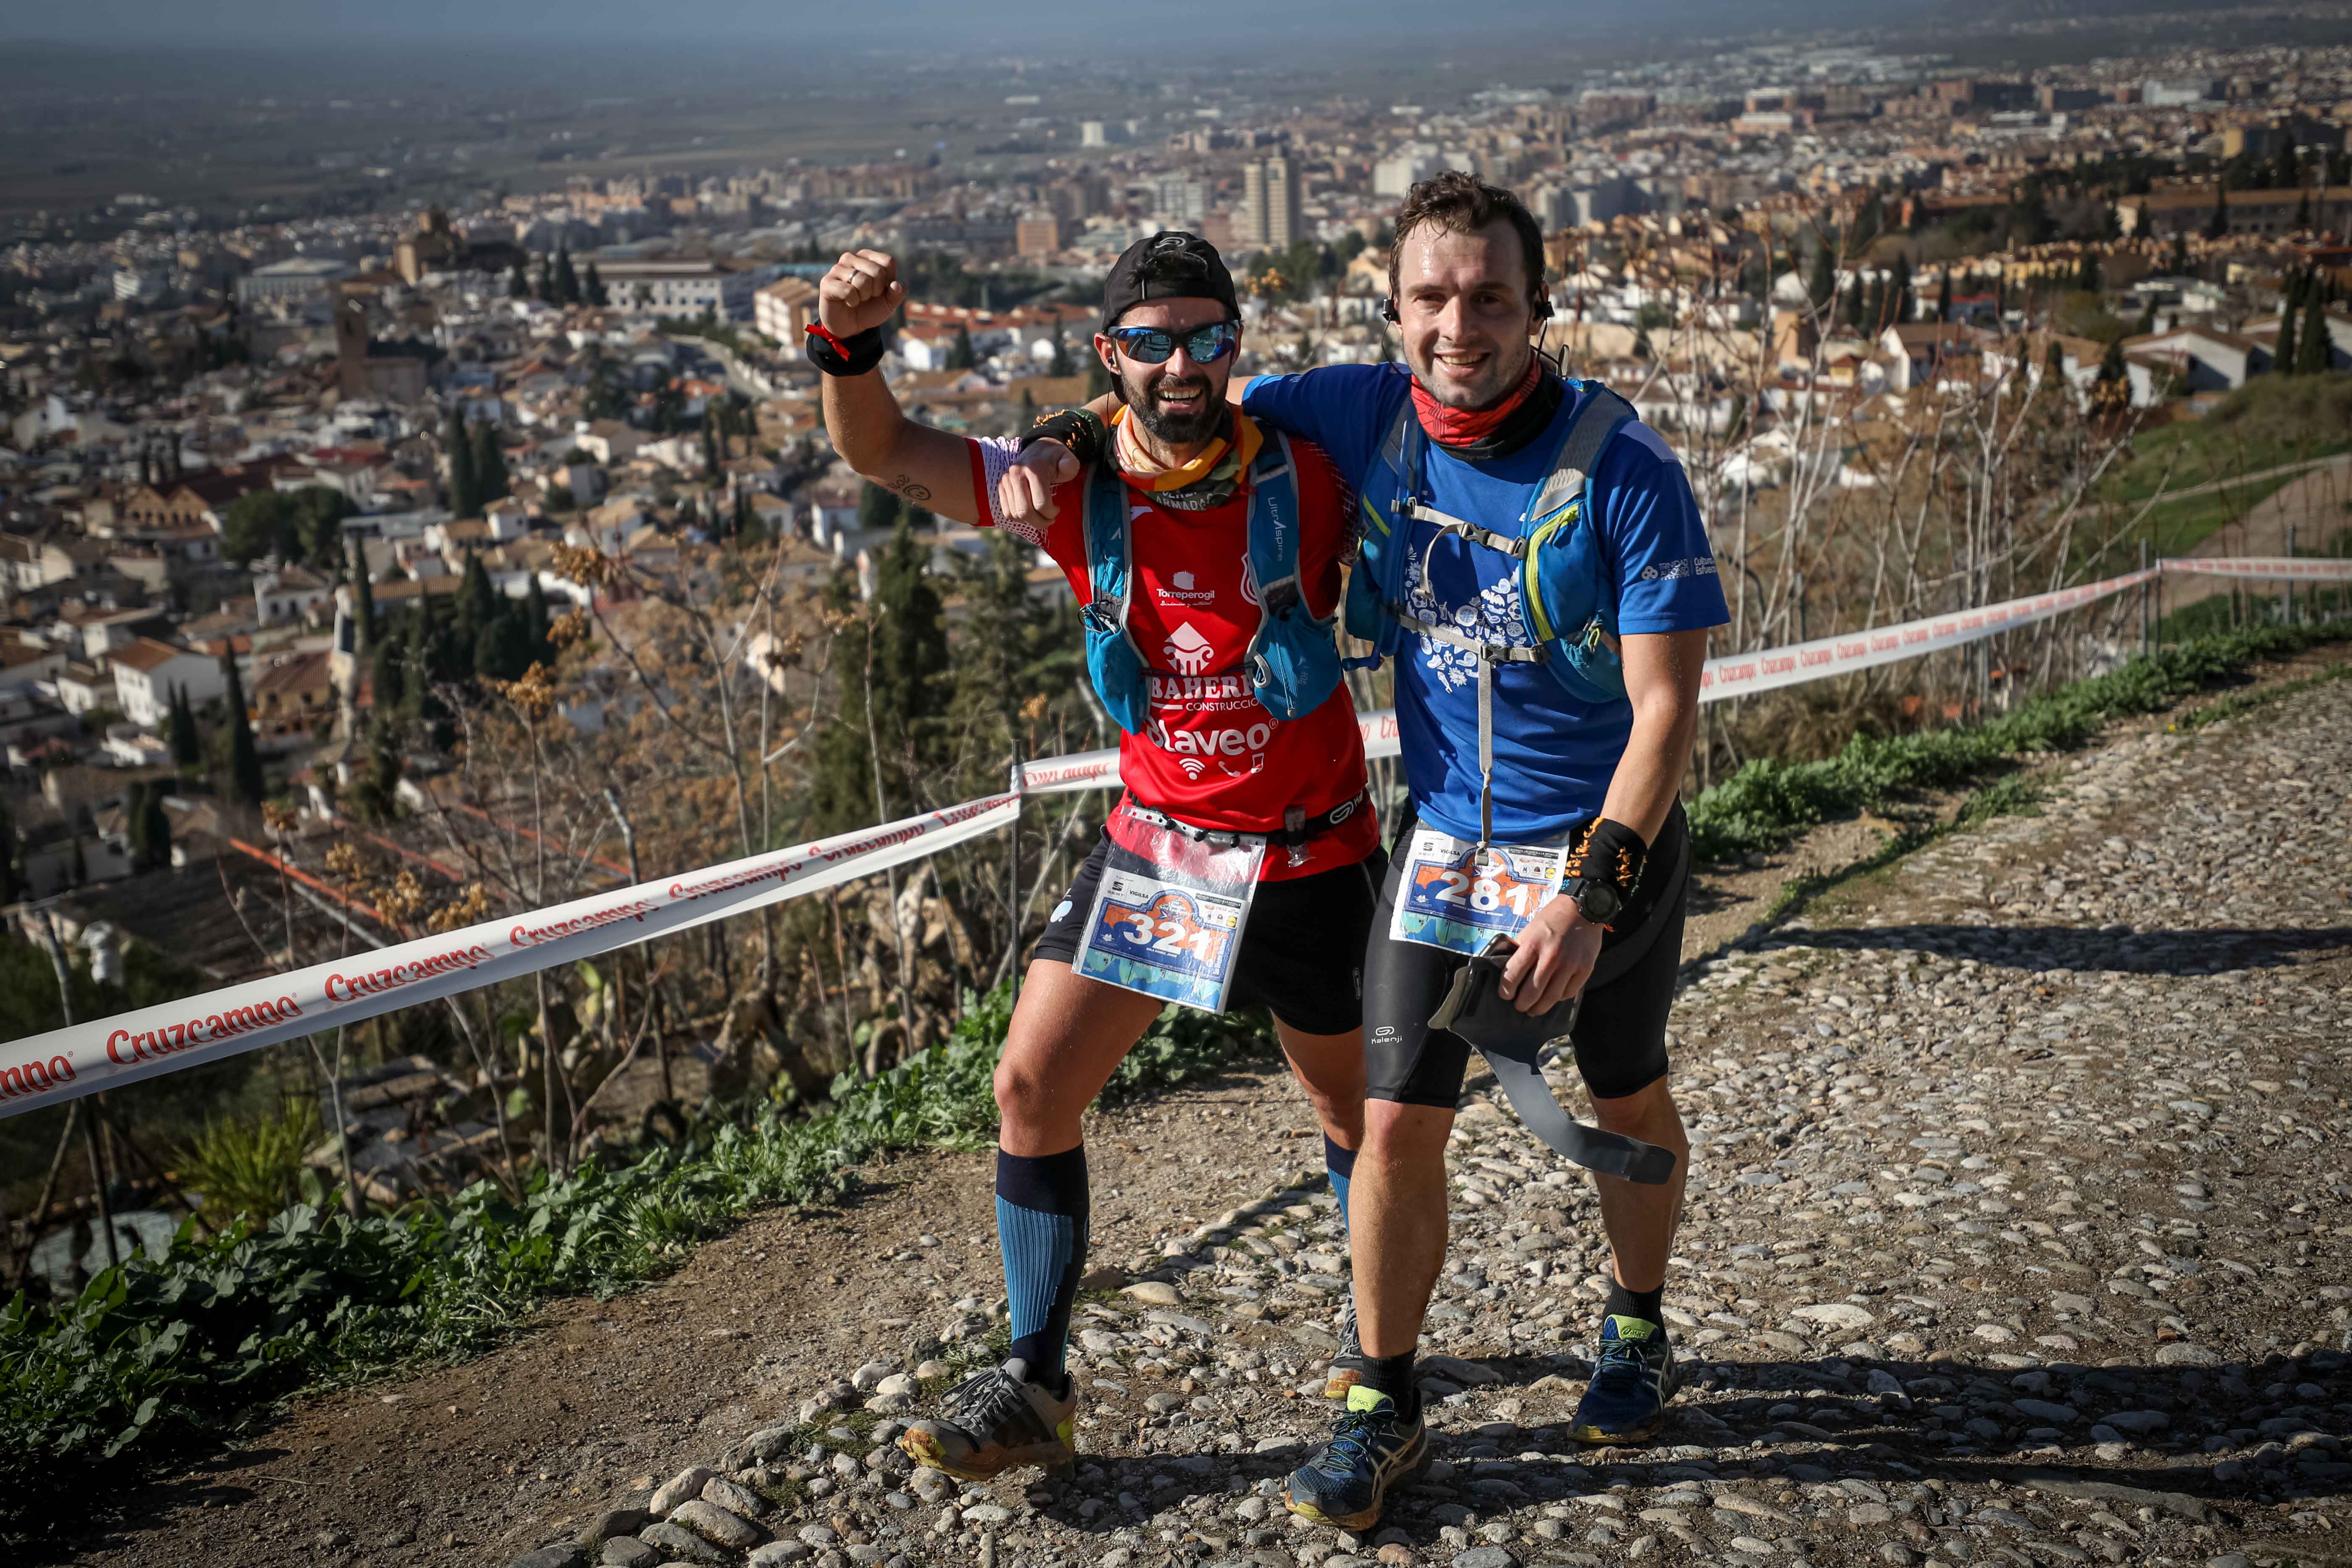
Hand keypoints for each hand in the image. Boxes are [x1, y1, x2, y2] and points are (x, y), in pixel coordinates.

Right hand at [817, 249, 905, 338]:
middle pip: (877, 271)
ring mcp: (837, 268)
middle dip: (877, 290)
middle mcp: (851, 258)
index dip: (889, 281)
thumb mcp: (889, 303)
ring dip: (864, 296)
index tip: (881, 290)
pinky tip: (847, 302)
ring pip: (862, 280)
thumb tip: (897, 285)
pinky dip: (852, 301)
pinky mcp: (827, 282)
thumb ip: (898, 293)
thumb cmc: (869, 309)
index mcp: (867, 257)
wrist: (850, 327)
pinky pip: (849, 291)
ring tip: (857, 298)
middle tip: (867, 296)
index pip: (888, 261)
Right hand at [998, 439, 1079, 524]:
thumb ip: (1070, 465)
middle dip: (1040, 522)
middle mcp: (1017, 473)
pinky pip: (1006, 511)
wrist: (1038, 449)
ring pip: (1014, 514)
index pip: (1040, 504)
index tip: (1057, 509)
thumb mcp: (1067, 459)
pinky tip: (1030, 513)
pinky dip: (1018, 518)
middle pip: (1024, 512)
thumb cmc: (1056, 459)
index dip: (1051, 513)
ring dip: (1029, 521)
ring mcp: (1006, 479)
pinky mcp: (1001, 485)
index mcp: (1035, 468)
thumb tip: (1066, 467)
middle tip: (1050, 519)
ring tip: (1040, 516)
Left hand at [1497, 898, 1602, 1013]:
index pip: (1512, 975)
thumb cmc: (1552, 919)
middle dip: (1522, 1004)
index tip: (1505, 995)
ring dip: (1539, 1008)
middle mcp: (1550, 956)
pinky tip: (1553, 997)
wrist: (1583, 909)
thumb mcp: (1530, 930)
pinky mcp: (1585, 969)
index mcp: (1532, 945)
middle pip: (1532, 992)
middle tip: (1520, 1007)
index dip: (1506, 991)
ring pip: (1551, 997)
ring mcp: (1569, 964)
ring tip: (1534, 1010)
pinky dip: (1559, 998)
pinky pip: (1568, 992)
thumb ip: (1520, 950)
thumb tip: (1509, 972)